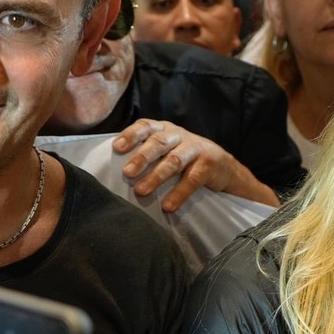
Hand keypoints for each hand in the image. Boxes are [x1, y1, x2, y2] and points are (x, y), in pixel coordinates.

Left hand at [112, 119, 278, 211]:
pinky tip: (168, 206)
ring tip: (141, 191)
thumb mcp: (167, 150)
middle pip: (159, 143)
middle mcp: (179, 135)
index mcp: (164, 130)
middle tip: (127, 173)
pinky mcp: (209, 163)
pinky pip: (192, 179)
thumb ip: (145, 153)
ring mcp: (195, 148)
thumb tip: (110, 170)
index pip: (145, 126)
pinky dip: (179, 194)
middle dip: (142, 157)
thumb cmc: (185, 160)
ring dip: (156, 177)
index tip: (117, 148)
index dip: (131, 135)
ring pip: (174, 161)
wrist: (223, 166)